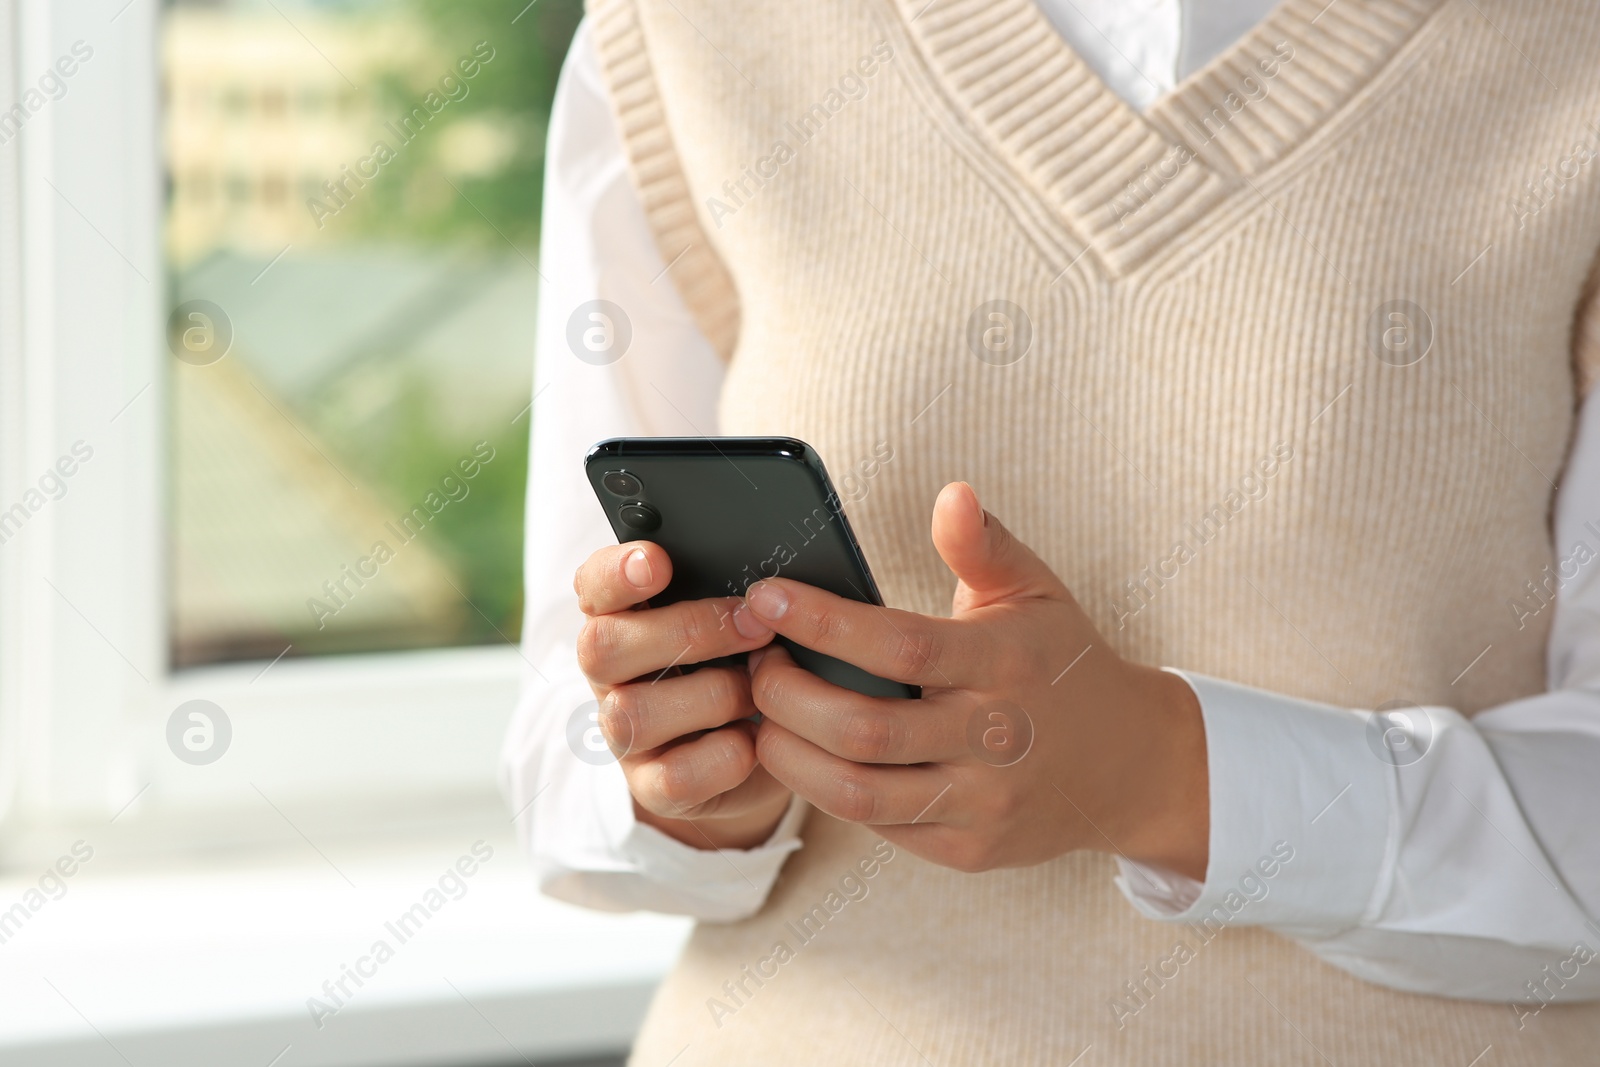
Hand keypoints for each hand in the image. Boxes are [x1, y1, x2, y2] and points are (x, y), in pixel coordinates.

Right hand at [574, 541, 793, 849]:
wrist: (765, 749)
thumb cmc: (748, 662)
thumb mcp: (740, 618)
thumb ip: (733, 591)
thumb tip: (765, 580)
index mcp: (621, 617)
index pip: (593, 584)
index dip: (617, 572)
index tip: (657, 561)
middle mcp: (609, 675)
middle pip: (602, 647)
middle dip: (687, 631)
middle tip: (755, 626)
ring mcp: (623, 736)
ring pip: (633, 713)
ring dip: (713, 696)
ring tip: (757, 690)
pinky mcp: (652, 788)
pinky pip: (674, 776)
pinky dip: (725, 755)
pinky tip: (753, 738)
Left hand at [743, 482, 1208, 877]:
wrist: (1134, 767)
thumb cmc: (1065, 663)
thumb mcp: (1037, 593)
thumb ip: (983, 546)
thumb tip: (951, 493)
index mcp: (1005, 663)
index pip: (899, 646)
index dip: (823, 623)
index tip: (765, 596)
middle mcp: (995, 738)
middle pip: (864, 730)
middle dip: (787, 696)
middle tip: (754, 664)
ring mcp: (983, 802)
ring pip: (859, 793)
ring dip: (790, 755)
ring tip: (759, 716)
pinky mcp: (969, 850)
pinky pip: (879, 827)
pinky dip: (825, 792)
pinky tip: (800, 756)